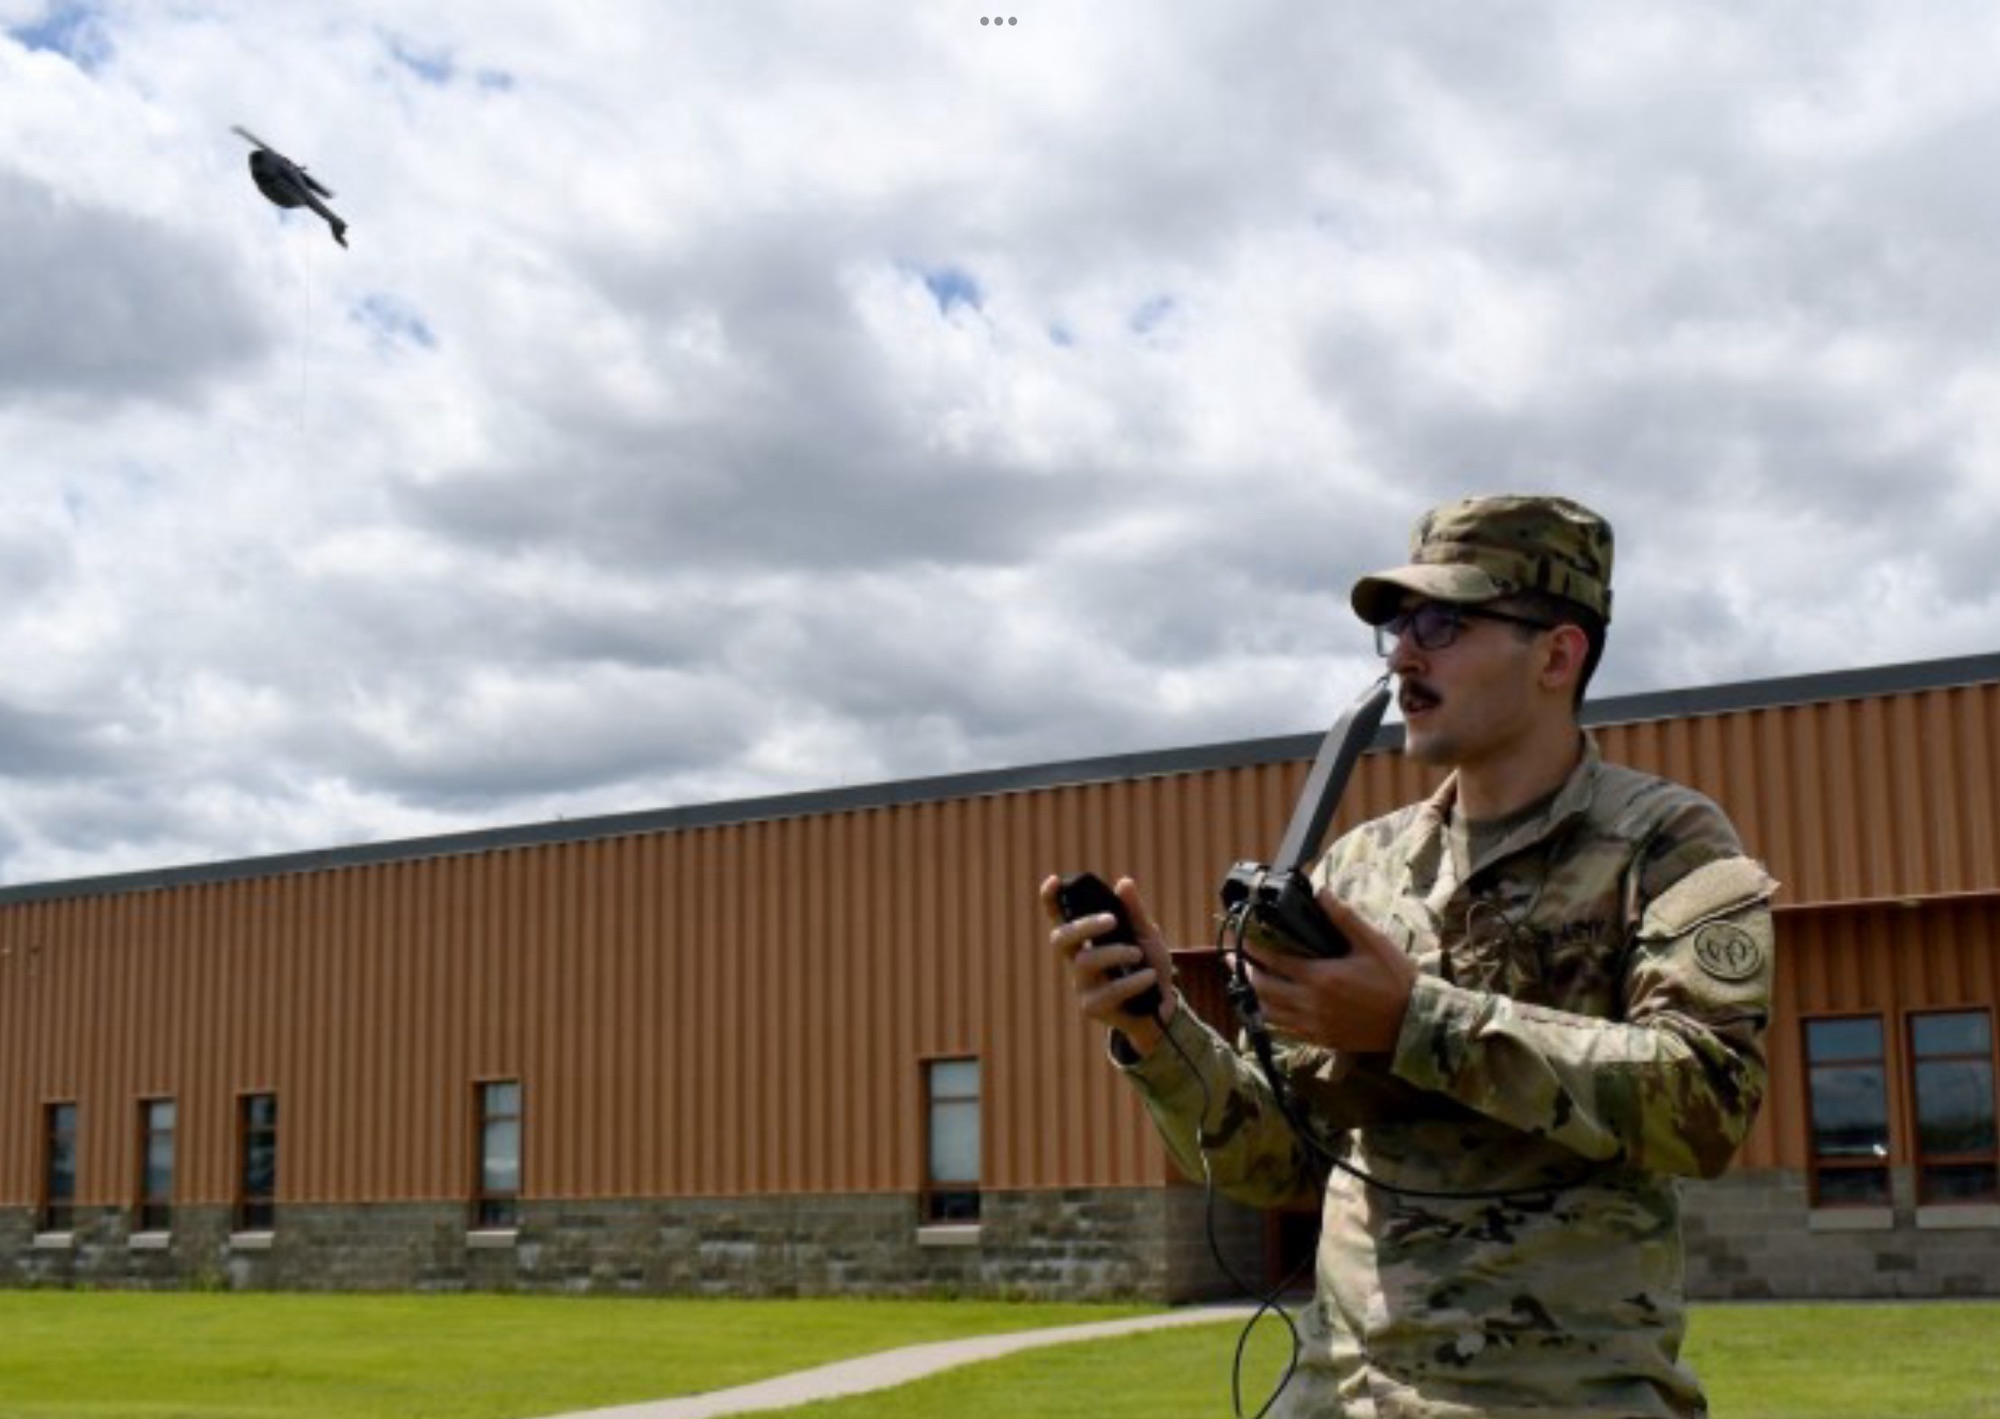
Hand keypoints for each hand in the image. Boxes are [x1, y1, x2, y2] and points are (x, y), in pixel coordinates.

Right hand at [1041, 873, 1177, 1055]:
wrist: (1162, 1007)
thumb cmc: (1148, 967)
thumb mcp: (1147, 936)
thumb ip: (1134, 913)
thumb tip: (1123, 882)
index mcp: (1085, 941)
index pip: (1061, 918)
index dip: (1051, 900)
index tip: (1054, 881)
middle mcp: (1076, 961)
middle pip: (1061, 938)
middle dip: (1084, 925)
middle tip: (1112, 920)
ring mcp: (1082, 985)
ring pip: (1085, 961)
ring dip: (1115, 953)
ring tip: (1139, 954)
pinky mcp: (1092, 1008)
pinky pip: (1107, 991)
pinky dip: (1132, 980)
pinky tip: (1149, 976)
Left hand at [1239, 889, 1415, 1054]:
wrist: (1413, 1022)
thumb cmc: (1396, 980)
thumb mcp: (1372, 943)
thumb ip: (1344, 917)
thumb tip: (1321, 892)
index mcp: (1321, 978)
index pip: (1275, 961)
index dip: (1253, 950)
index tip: (1241, 939)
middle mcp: (1311, 1004)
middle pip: (1263, 989)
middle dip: (1244, 972)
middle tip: (1231, 960)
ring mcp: (1314, 1025)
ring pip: (1270, 1013)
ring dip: (1253, 996)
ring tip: (1243, 982)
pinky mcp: (1321, 1039)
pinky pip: (1285, 1030)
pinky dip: (1270, 1017)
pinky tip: (1267, 1008)